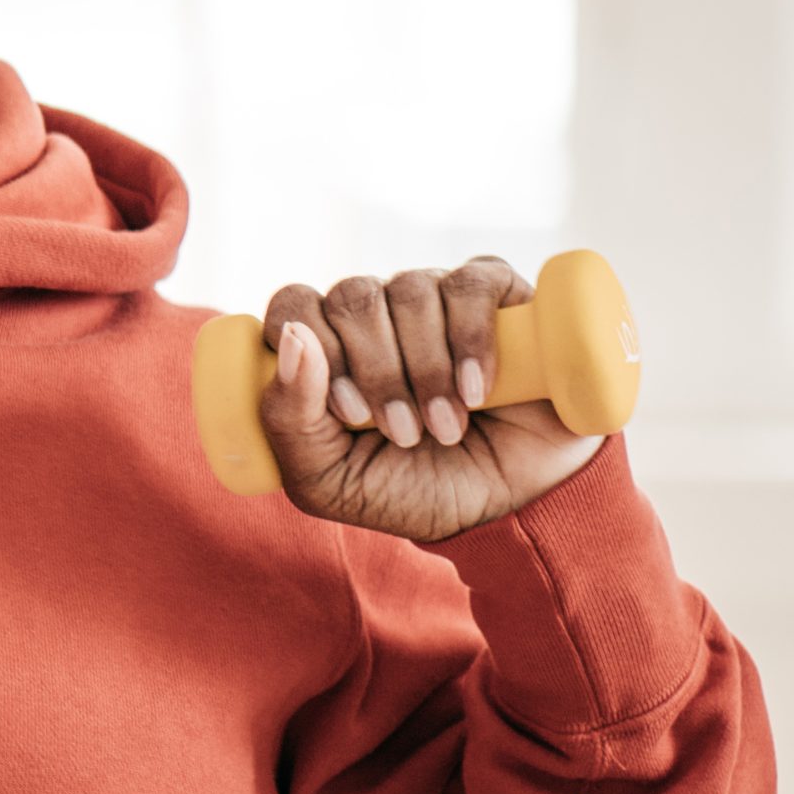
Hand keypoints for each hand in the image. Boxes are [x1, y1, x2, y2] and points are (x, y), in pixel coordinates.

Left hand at [256, 258, 602, 541]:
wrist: (506, 508)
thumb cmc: (412, 493)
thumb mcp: (328, 481)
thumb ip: (287, 418)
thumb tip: (291, 336)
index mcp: (326, 350)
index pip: (293, 305)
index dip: (315, 353)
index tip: (351, 414)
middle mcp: (376, 315)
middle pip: (351, 297)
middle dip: (377, 373)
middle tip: (404, 432)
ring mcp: (434, 297)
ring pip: (410, 290)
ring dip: (427, 370)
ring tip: (448, 428)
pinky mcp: (496, 293)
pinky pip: (470, 285)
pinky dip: (471, 341)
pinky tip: (479, 390)